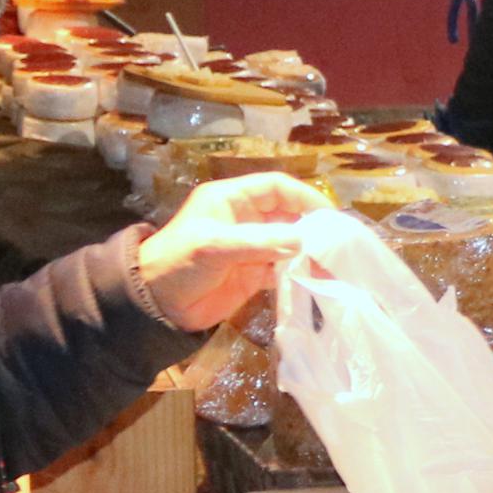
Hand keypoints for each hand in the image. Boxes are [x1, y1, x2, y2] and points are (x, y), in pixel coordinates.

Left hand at [136, 172, 325, 329]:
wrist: (155, 304)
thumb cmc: (177, 263)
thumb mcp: (214, 246)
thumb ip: (259, 241)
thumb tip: (302, 240)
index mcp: (232, 200)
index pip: (276, 188)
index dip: (304, 197)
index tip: (328, 215)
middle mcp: (245, 219)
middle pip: (289, 214)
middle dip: (312, 227)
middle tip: (338, 244)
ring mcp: (251, 247)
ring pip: (290, 243)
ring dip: (310, 253)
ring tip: (331, 266)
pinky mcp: (253, 274)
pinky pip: (283, 268)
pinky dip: (300, 273)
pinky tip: (314, 280)